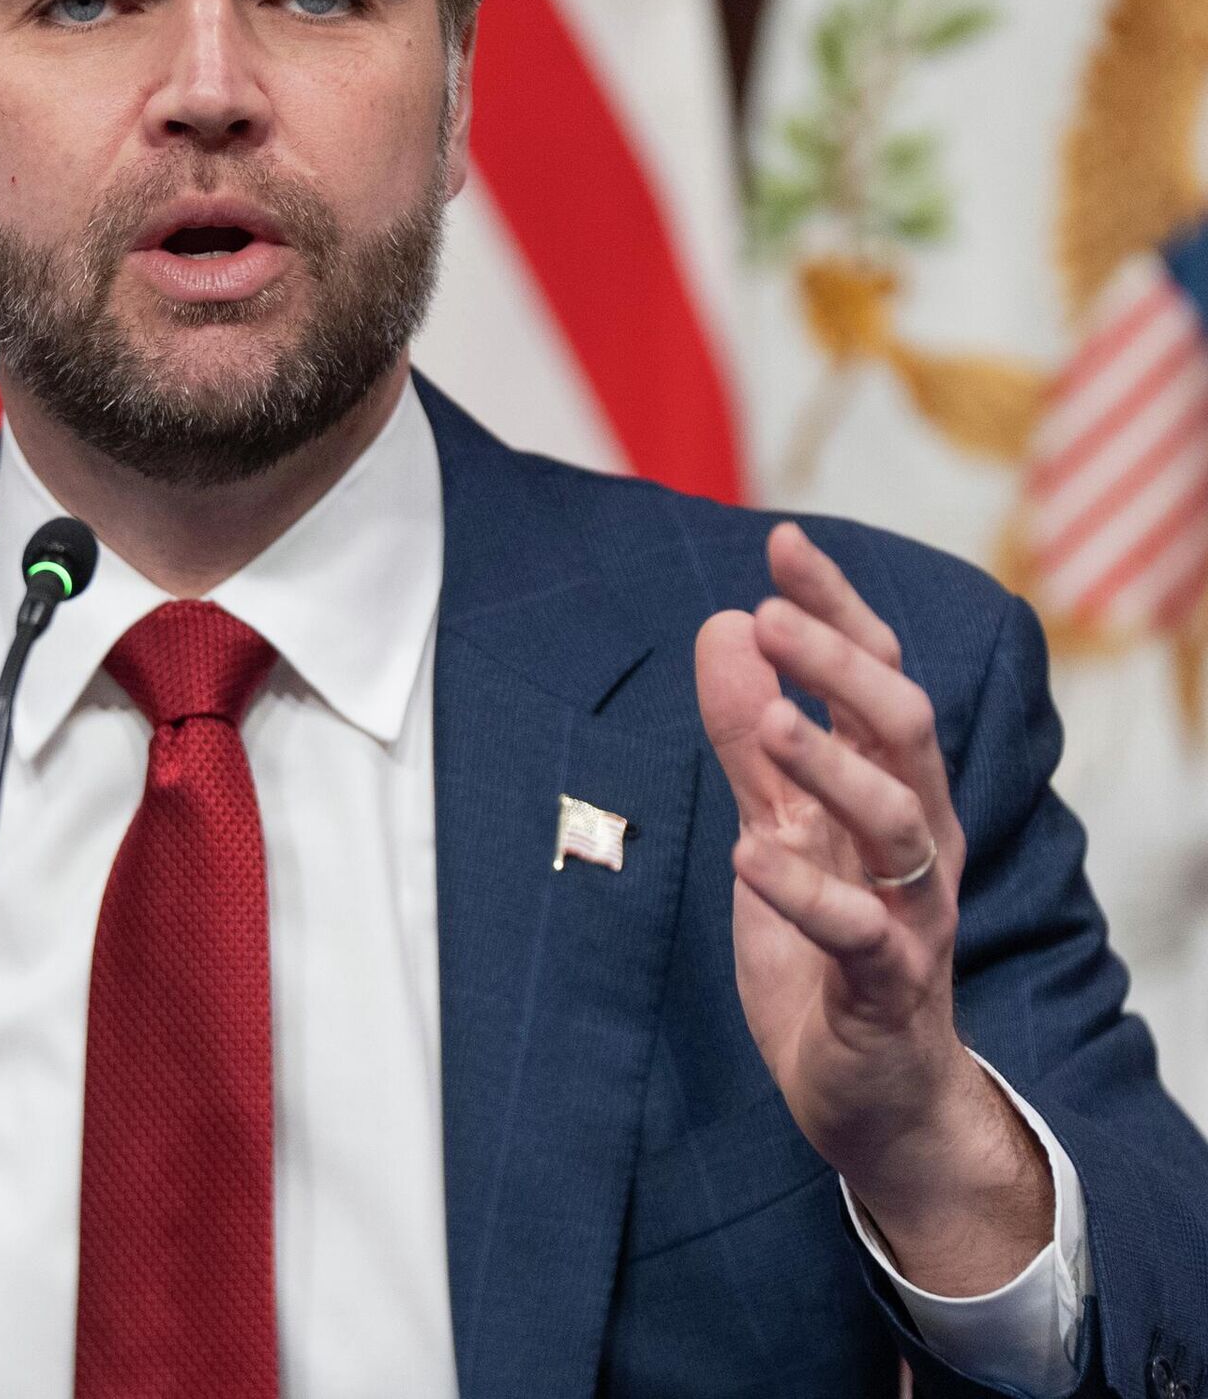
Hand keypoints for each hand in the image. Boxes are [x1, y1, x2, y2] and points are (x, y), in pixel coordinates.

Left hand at [694, 525, 1050, 1293]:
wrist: (872, 1095)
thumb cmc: (826, 946)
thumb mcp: (775, 826)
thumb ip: (748, 738)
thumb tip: (724, 626)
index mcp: (888, 789)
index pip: (875, 677)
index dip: (835, 608)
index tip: (781, 543)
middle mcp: (913, 839)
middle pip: (901, 728)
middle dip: (839, 665)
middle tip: (770, 615)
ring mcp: (909, 913)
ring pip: (896, 821)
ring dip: (831, 765)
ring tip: (768, 720)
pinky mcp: (888, 988)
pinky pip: (859, 934)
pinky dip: (806, 892)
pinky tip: (753, 856)